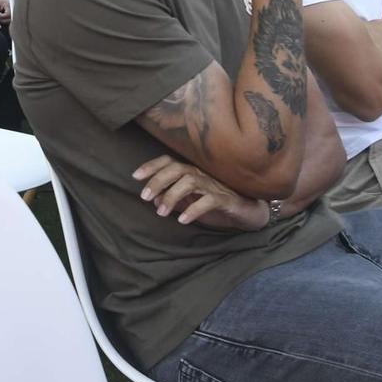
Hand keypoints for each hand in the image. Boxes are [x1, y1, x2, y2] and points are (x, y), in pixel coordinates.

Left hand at [131, 155, 267, 229]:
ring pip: (189, 182)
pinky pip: (208, 201)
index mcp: (191, 171)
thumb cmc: (215, 202)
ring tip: (162, 213)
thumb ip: (173, 199)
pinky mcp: (225, 198)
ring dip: (172, 196)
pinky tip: (183, 220)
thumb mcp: (190, 201)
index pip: (169, 161)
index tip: (135, 176)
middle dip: (158, 181)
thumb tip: (154, 201)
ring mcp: (213, 184)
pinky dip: (194, 209)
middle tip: (144, 197)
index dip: (152, 166)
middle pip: (176, 169)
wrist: (247, 210)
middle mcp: (201, 173)